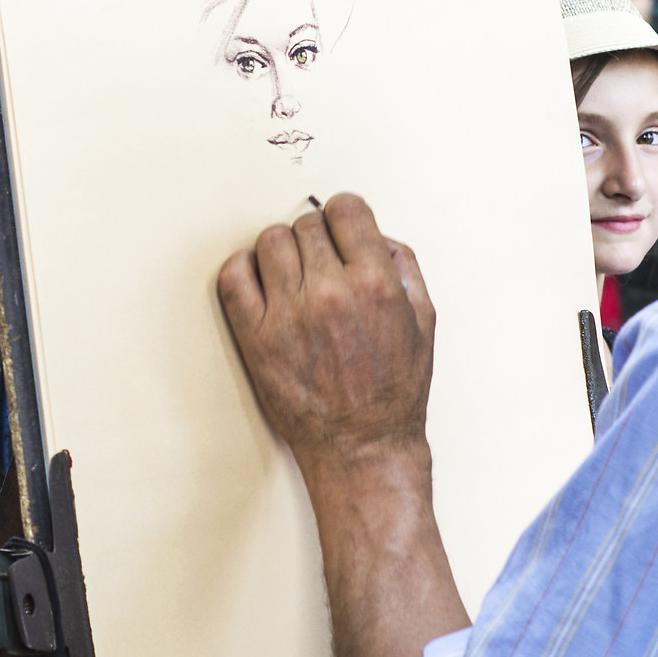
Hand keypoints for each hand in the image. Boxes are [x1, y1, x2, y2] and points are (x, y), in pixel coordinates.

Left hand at [216, 194, 436, 471]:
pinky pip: (233, 277)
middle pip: (305, 224)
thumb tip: (375, 234)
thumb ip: (404, 266)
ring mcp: (289, 315)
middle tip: (321, 265)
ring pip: (270, 242)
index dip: (344, 216)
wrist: (364, 447)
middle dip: (316, 239)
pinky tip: (261, 283)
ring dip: (282, 252)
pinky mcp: (257, 338)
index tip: (340, 230)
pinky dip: (243, 270)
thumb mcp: (423, 320)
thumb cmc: (395, 390)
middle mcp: (330, 293)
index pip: (346, 209)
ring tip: (293, 277)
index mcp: (375, 283)